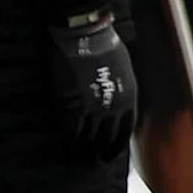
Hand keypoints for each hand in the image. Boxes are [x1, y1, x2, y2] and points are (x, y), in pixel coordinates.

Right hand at [47, 10, 138, 155]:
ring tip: (73, 152)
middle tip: (89, 156)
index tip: (107, 154)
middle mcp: (114, 107)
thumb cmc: (105, 45)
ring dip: (80, 146)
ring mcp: (92, 108)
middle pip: (105, 137)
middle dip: (97, 149)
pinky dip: (66, 139)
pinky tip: (63, 143)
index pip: (124, 131)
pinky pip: (69, 130)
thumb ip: (120, 89)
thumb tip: (116, 101)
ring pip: (87, 136)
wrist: (85, 35)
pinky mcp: (71, 104)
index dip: (115, 145)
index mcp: (129, 98)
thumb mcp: (123, 70)